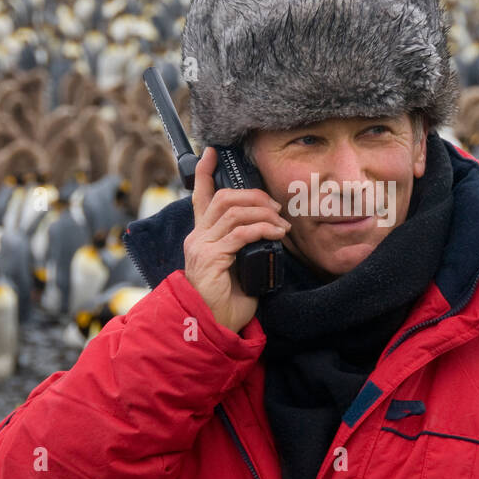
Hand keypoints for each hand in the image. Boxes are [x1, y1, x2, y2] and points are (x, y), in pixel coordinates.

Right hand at [183, 147, 289, 333]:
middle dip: (254, 195)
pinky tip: (276, 234)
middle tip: (276, 207)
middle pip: (223, 198)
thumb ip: (243, 245)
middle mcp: (197, 238)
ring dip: (263, 213)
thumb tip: (268, 231)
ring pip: (233, 211)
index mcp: (201, 237)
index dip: (204, 172)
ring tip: (281, 224)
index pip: (199, 196)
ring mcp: (202, 247)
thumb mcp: (237, 266)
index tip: (212, 152)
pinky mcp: (211, 258)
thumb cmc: (227, 300)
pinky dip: (263, 229)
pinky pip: (241, 232)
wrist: (213, 326)